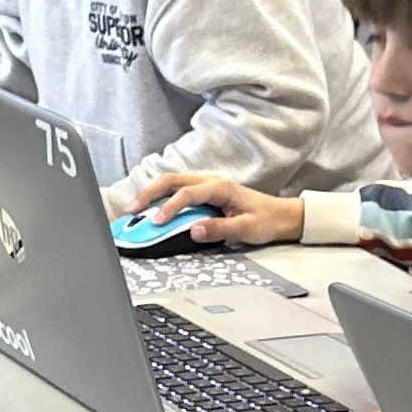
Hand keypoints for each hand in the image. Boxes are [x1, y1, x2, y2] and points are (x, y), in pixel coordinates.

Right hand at [130, 169, 304, 246]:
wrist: (280, 215)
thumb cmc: (265, 220)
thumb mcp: (245, 229)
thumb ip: (219, 230)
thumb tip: (193, 231)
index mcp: (219, 187)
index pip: (187, 194)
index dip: (169, 208)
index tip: (156, 223)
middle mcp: (210, 181)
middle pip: (171, 180)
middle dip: (147, 194)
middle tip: (130, 210)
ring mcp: (206, 184)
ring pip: (171, 183)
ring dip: (150, 194)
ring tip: (133, 210)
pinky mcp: (204, 192)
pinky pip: (176, 190)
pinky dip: (159, 197)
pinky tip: (149, 209)